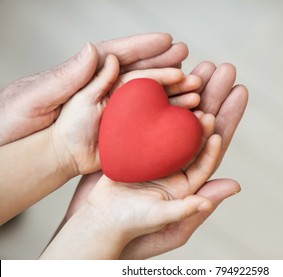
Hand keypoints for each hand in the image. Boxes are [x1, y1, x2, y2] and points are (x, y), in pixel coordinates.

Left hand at [0, 33, 187, 145]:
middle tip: (189, 62)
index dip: (143, 48)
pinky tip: (182, 120)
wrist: (25, 160)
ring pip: (148, 102)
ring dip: (172, 95)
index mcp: (84, 78)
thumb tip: (97, 53)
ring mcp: (114, 116)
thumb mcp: (38, 97)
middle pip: (140, 77)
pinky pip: (145, 128)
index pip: (118, 57)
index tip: (166, 42)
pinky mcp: (118, 138)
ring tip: (195, 90)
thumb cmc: (18, 125)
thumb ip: (69, 77)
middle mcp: (104, 94)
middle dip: (166, 67)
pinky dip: (165, 123)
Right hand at [59, 62, 247, 258]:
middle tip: (226, 69)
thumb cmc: (131, 228)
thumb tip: (233, 187)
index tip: (233, 99)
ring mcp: (156, 151)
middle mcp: (176, 162)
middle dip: (213, 97)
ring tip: (202, 65)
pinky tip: (168, 77)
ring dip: (189, 90)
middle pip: (198, 126)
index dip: (224, 125)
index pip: (212, 149)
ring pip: (176, 116)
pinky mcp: (135, 142)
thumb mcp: (165, 222)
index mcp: (189, 179)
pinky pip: (150, 117)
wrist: (96, 223)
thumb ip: (195, 205)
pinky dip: (159, 97)